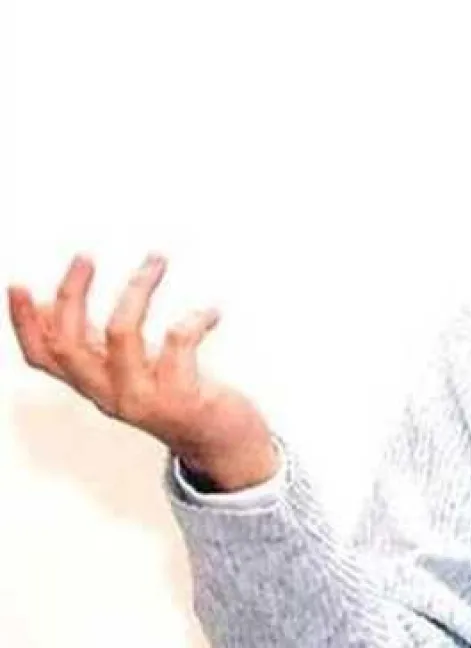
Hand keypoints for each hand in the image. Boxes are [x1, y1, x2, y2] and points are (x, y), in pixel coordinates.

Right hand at [7, 253, 277, 490]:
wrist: (222, 442)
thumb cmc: (177, 394)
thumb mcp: (126, 367)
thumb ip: (91, 342)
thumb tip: (48, 304)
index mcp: (93, 383)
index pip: (43, 357)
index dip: (24, 323)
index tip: (18, 285)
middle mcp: (110, 394)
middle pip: (69, 345)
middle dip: (72, 296)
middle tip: (84, 256)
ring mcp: (144, 398)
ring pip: (121, 334)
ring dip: (136, 290)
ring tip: (156, 261)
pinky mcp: (181, 397)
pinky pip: (177, 343)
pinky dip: (195, 318)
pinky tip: (212, 312)